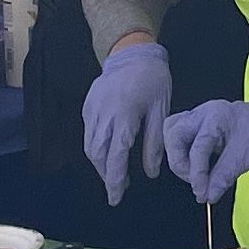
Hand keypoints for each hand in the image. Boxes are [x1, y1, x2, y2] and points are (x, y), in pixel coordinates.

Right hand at [81, 39, 173, 202]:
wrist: (132, 51)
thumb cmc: (152, 79)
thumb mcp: (161, 110)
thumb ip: (154, 143)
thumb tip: (151, 173)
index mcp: (124, 116)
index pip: (115, 157)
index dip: (114, 180)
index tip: (116, 198)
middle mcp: (104, 115)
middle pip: (98, 155)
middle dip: (106, 176)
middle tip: (118, 189)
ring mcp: (92, 109)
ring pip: (90, 146)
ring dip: (99, 164)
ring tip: (113, 174)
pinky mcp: (88, 105)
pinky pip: (88, 133)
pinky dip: (95, 147)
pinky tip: (107, 152)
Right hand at [162, 97, 248, 203]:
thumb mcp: (246, 157)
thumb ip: (223, 176)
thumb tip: (207, 194)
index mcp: (215, 116)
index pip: (196, 147)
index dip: (197, 174)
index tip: (202, 193)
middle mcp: (204, 114)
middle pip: (173, 134)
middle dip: (179, 161)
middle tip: (195, 181)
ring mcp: (202, 120)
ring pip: (174, 133)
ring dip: (179, 156)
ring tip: (195, 175)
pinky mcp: (204, 129)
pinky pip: (185, 139)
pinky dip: (187, 154)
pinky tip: (199, 169)